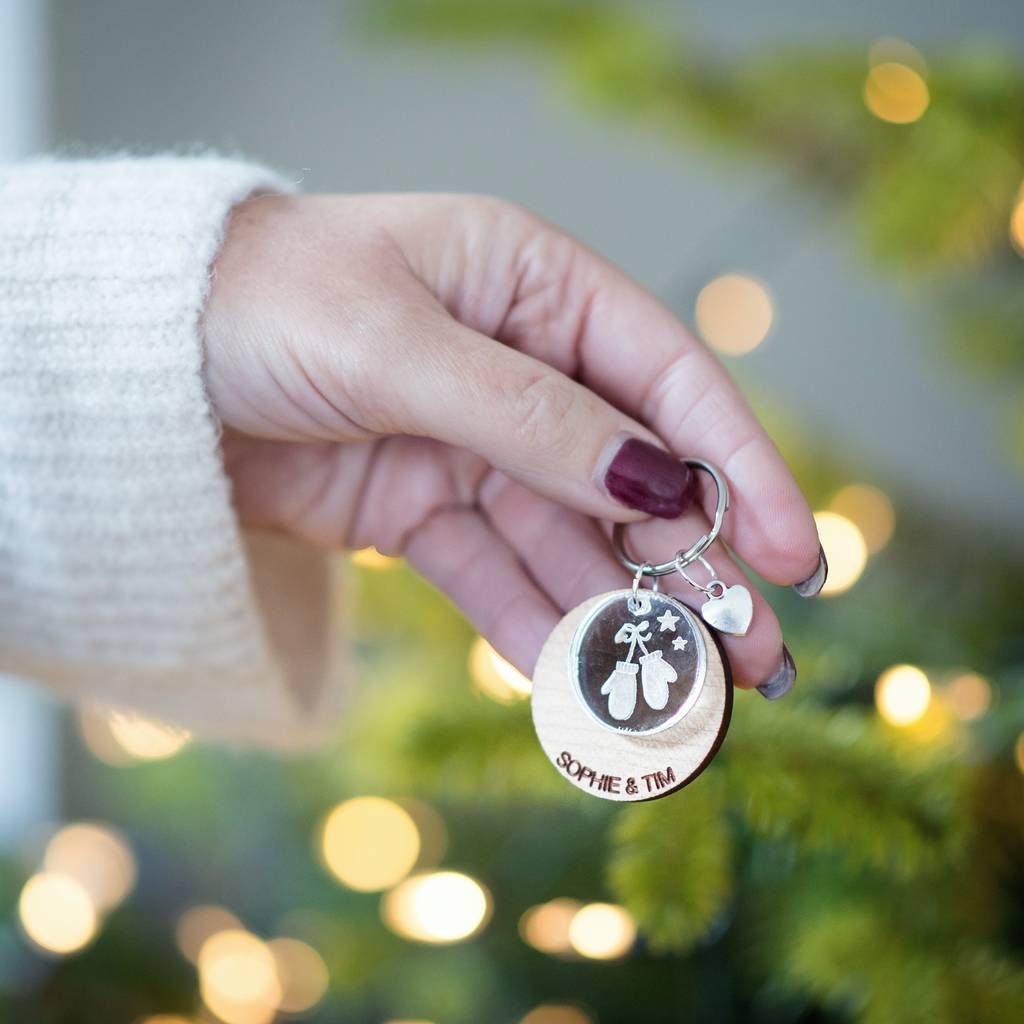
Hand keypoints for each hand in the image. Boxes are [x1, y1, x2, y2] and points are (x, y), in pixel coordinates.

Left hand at [204, 193, 823, 692]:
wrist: (140, 365)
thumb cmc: (264, 304)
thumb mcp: (404, 347)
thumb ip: (534, 419)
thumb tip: (659, 483)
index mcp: (531, 287)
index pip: (666, 380)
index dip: (738, 467)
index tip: (794, 553)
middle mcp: (518, 368)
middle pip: (632, 480)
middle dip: (697, 571)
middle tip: (764, 660)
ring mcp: (473, 447)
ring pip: (570, 545)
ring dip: (623, 620)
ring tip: (684, 702)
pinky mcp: (422, 511)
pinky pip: (493, 578)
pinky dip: (533, 630)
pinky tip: (578, 689)